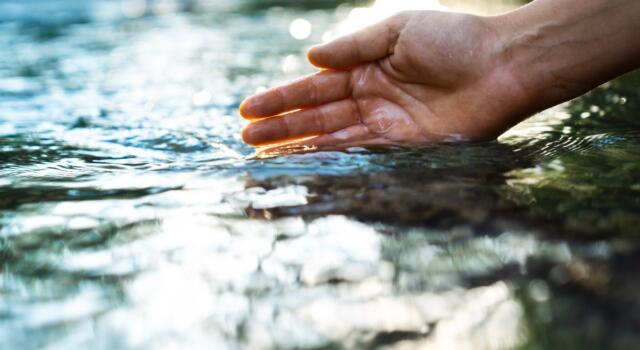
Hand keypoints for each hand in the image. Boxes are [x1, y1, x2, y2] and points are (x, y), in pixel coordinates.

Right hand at [239, 11, 527, 151]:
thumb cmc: (454, 39)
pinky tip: (307, 161)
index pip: (314, 87)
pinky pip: (362, 152)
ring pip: (333, 137)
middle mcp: (371, 98)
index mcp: (366, 68)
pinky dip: (334, 157)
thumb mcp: (398, 30)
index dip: (281, 98)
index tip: (247, 108)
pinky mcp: (405, 146)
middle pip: (317, 116)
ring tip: (264, 154)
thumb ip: (353, 47)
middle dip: (282, 126)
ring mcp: (386, 124)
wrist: (503, 65)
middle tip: (246, 138)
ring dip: (299, 146)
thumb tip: (310, 58)